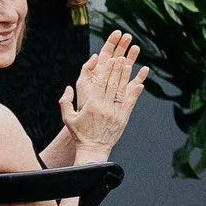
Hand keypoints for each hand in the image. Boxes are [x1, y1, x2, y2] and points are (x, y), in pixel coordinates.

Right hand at [60, 31, 146, 158]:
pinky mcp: (123, 118)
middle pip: (112, 85)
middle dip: (117, 70)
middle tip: (121, 56)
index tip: (110, 60)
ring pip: (121, 92)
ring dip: (125, 77)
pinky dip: (135, 93)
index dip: (106, 71)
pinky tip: (140, 83)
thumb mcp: (67, 118)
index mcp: (92, 106)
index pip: (100, 84)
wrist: (93, 149)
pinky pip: (130, 103)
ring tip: (129, 65)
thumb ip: (66, 101)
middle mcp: (104, 108)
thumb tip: (68, 87)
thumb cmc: (80, 133)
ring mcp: (115, 113)